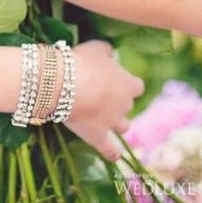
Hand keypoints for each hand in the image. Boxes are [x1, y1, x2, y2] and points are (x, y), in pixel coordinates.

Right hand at [63, 41, 143, 160]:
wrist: (64, 84)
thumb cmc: (82, 62)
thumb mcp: (96, 48)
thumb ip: (107, 52)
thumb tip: (111, 56)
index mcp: (127, 83)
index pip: (137, 86)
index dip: (127, 83)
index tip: (115, 80)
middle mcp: (124, 104)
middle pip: (128, 105)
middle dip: (118, 101)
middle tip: (102, 94)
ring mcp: (112, 123)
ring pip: (123, 126)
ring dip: (118, 123)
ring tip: (106, 119)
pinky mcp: (97, 137)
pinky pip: (109, 150)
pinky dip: (112, 152)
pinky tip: (113, 154)